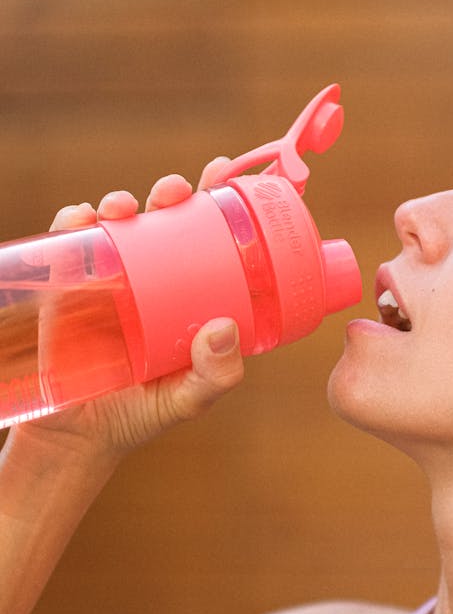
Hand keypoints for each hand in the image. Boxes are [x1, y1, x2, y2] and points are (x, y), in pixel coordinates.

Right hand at [12, 158, 244, 459]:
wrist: (77, 438)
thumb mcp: (187, 399)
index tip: (225, 176)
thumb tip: (225, 328)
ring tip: (123, 207)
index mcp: (189, 297)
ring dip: (120, 201)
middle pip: (165, 220)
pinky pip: (68, 243)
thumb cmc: (141, 415)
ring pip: (117, 224)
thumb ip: (214, 375)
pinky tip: (81, 218)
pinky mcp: (67, 287)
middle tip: (176, 192)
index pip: (209, 240)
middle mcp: (152, 280)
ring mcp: (109, 280)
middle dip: (172, 193)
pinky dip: (73, 222)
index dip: (218, 203)